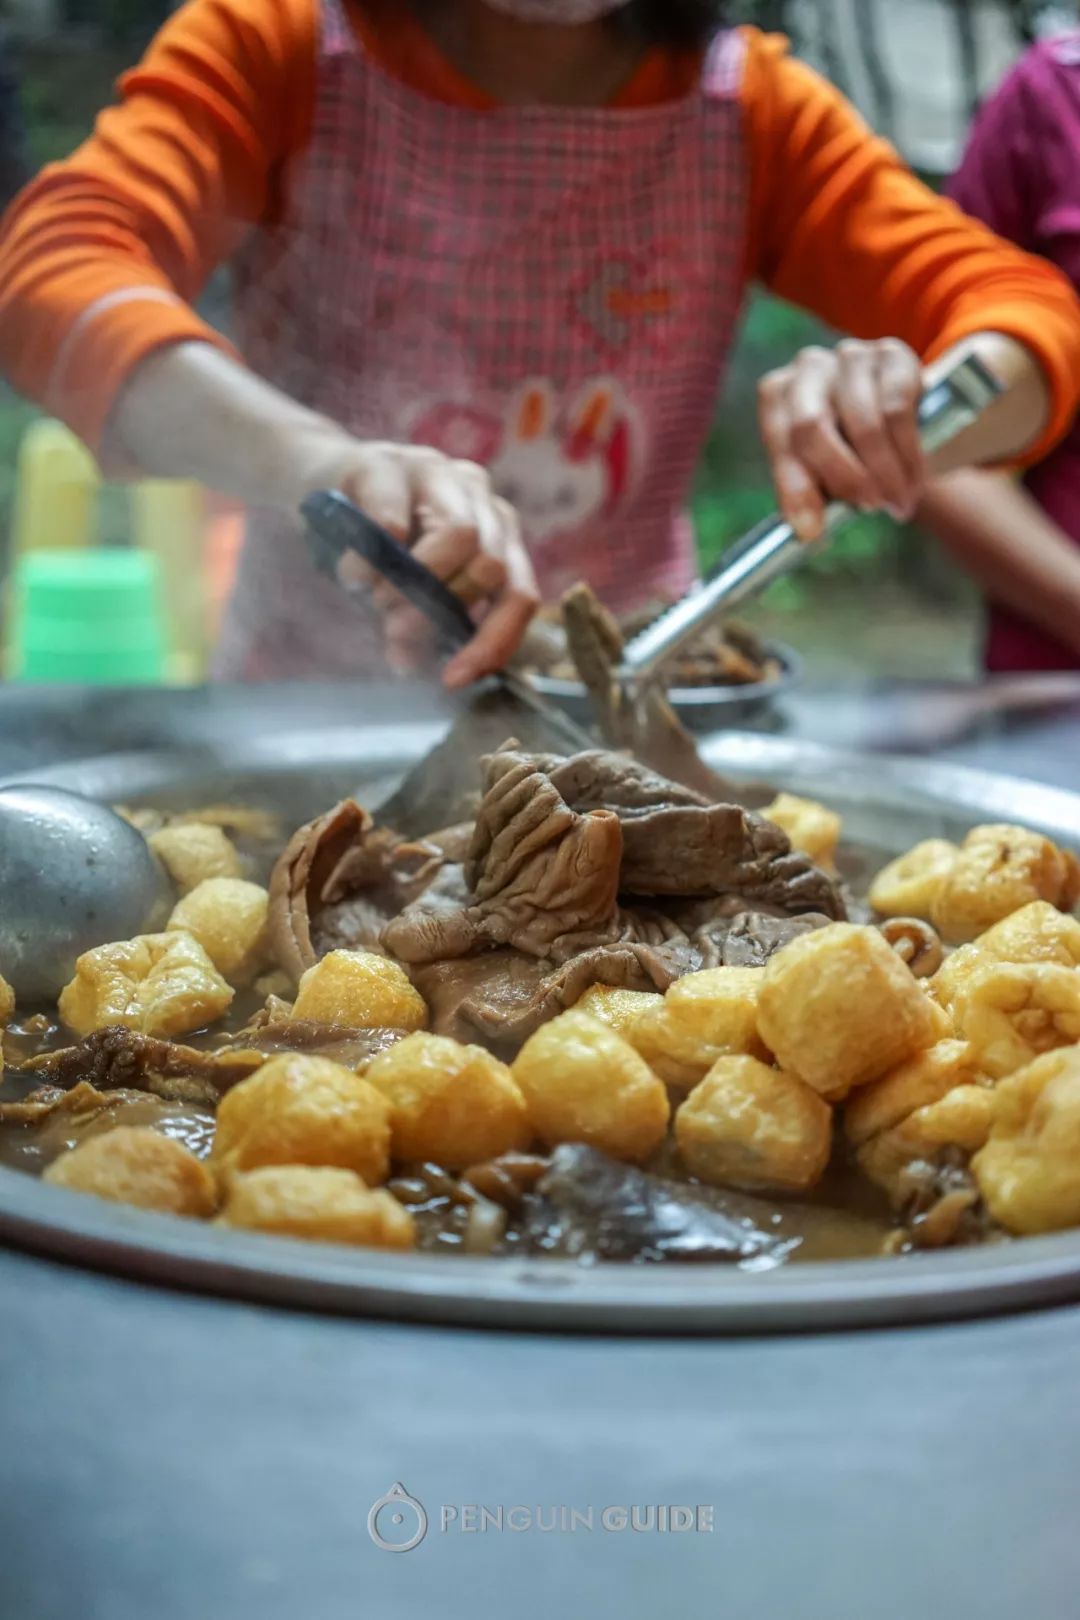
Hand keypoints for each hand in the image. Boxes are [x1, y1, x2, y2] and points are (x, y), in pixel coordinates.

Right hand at [310, 440, 539, 688]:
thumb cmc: (369, 544)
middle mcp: (481, 500)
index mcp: (496, 535)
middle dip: (442, 612)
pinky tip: (354, 573)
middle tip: (396, 631)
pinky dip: (372, 557)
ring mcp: (440, 472)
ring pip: (461, 535)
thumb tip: (408, 666)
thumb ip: (412, 627)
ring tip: (375, 599)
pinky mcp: (388, 461)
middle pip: (491, 565)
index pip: (519, 594)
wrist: (315, 483)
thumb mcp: (400, 593)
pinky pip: (392, 516)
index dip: (493, 642)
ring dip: (415, 583)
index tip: (454, 678)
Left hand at [758, 338, 925, 541]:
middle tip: (869, 509)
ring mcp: (850, 356)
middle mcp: (807, 367)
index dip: (795, 488)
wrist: (901, 413)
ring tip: (897, 505)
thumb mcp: (824, 468)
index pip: (781, 442)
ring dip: (885, 474)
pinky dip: (908, 456)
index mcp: (777, 395)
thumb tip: (809, 531)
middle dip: (844, 478)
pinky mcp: (892, 354)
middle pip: (812, 426)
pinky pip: (898, 409)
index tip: (811, 531)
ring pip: (863, 423)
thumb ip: (812, 490)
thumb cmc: (851, 447)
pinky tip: (914, 481)